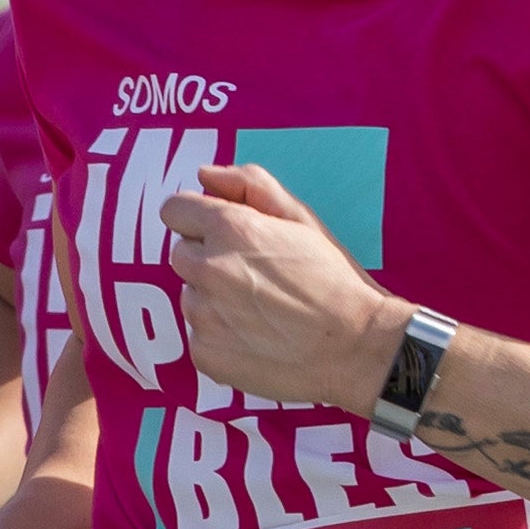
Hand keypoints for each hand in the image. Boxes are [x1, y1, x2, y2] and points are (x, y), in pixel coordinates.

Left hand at [158, 161, 401, 409]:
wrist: (355, 346)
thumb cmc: (333, 279)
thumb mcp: (301, 218)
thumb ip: (249, 185)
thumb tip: (204, 175)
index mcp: (230, 229)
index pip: (174, 210)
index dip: (197, 218)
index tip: (221, 232)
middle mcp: (208, 270)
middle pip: (182, 254)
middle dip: (209, 258)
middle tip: (255, 275)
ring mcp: (202, 315)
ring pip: (191, 295)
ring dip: (214, 298)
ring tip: (261, 308)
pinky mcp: (204, 353)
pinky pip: (198, 334)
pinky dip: (220, 335)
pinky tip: (257, 336)